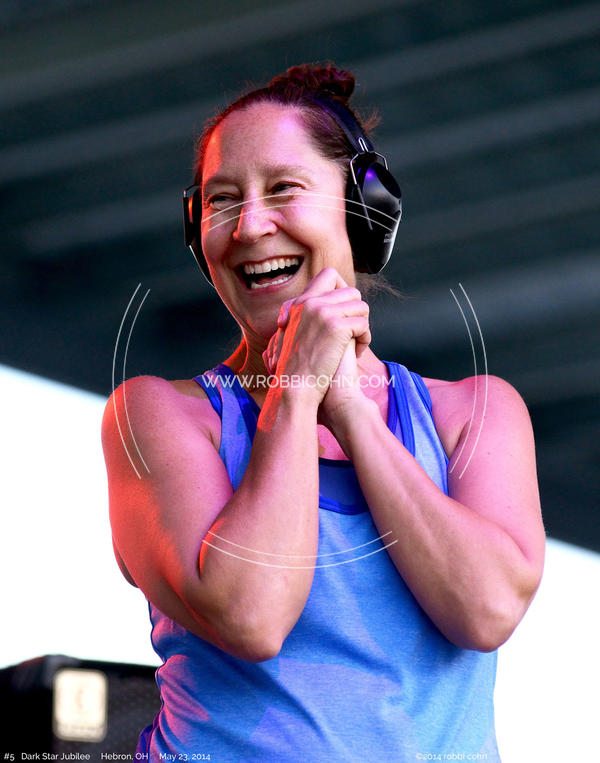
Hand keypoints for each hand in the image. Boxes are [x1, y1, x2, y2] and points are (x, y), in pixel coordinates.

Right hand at [263, 268, 370, 406]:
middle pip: (352, 291)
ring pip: (361, 306)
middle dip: (357, 312)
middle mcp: (311, 302)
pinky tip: (358, 353)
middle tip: (353, 331)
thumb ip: (310, 315)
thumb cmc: (298, 367)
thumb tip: (334, 305)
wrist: (295, 386)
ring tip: (356, 343)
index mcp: (301, 302)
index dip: (344, 288)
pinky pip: (364, 324)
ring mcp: (324, 312)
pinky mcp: (337, 327)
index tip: (345, 310)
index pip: (329, 275)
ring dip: (363, 326)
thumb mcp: (296, 333)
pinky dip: (365, 339)